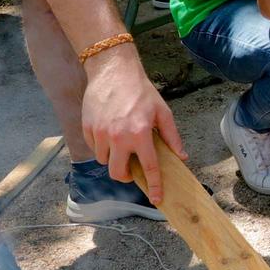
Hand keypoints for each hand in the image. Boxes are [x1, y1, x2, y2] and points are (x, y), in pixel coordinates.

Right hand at [84, 55, 186, 198]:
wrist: (113, 70)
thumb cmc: (140, 90)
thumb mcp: (162, 111)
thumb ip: (172, 136)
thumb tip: (181, 156)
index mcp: (140, 134)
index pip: (149, 167)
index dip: (154, 185)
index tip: (156, 198)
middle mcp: (118, 137)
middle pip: (118, 173)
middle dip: (125, 176)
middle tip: (131, 169)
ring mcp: (100, 133)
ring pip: (104, 161)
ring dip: (113, 158)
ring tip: (120, 144)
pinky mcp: (87, 128)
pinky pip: (94, 147)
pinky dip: (101, 146)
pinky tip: (109, 133)